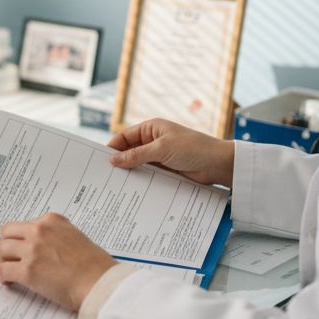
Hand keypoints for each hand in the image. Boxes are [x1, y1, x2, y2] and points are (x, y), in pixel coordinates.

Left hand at [0, 213, 115, 311]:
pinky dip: (3, 276)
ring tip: (9, 270)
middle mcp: (40, 231)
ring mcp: (33, 249)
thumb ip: (57, 237)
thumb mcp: (76, 237)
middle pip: (8, 233)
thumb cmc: (95, 266)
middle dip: (7, 246)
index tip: (21, 247)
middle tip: (10, 258)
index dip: (21, 238)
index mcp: (52, 221)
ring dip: (3, 260)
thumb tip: (44, 248)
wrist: (100, 283)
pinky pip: (3, 270)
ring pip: (2, 249)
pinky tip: (10, 282)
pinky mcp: (28, 270)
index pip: (25, 224)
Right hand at [108, 118, 235, 187]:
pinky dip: (141, 180)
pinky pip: (149, 174)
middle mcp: (153, 140)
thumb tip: (114, 159)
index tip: (100, 161)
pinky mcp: (166, 170)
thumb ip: (136, 155)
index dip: (112, 147)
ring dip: (131, 173)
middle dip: (119, 162)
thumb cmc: (192, 148)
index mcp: (151, 128)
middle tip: (105, 176)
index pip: (124, 136)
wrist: (218, 164)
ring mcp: (160, 156)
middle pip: (130, 151)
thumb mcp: (161, 149)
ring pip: (138, 164)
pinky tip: (133, 189)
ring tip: (116, 186)